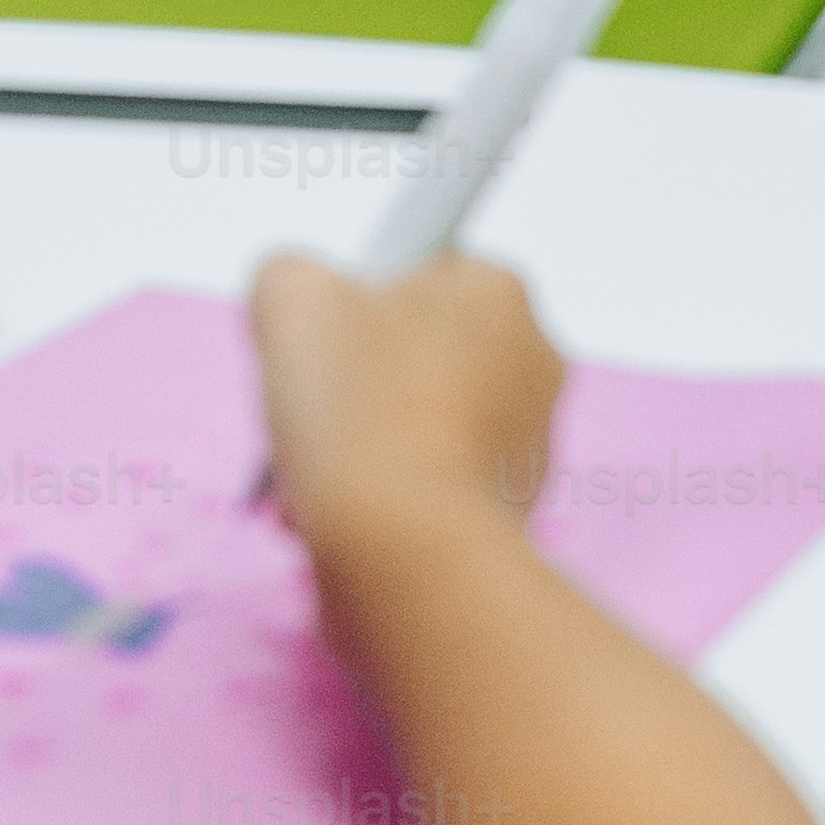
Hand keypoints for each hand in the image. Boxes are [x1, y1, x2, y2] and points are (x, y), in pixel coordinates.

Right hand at [251, 248, 565, 563]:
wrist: (406, 555)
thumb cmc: (357, 412)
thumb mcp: (291, 296)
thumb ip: (290, 272)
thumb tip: (297, 295)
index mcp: (499, 290)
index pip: (420, 270)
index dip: (357, 304)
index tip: (327, 342)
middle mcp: (534, 358)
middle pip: (416, 351)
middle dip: (355, 383)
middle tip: (313, 411)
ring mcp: (531, 439)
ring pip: (418, 424)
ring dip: (361, 445)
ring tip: (321, 472)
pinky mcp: (514, 509)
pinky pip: (432, 486)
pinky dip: (386, 497)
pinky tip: (346, 517)